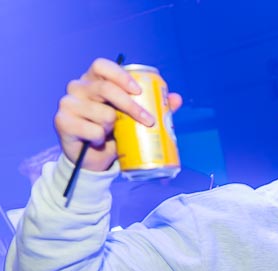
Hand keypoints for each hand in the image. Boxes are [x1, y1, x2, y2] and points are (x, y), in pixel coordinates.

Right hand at [55, 58, 182, 170]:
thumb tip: (176, 98)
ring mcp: (67, 103)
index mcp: (94, 81)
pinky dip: (100, 139)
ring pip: (102, 113)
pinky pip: (92, 130)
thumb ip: (153, 107)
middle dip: (131, 106)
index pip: (102, 65)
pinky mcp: (62, 121)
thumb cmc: (114, 133)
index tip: (139, 91)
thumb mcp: (133, 119)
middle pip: (106, 89)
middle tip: (149, 121)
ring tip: (112, 133)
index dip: (120, 75)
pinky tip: (98, 141)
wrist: (93, 159)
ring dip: (113, 127)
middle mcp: (78, 87)